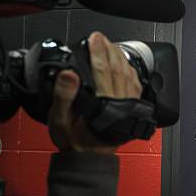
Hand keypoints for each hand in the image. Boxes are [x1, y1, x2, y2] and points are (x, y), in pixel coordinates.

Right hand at [48, 32, 141, 153]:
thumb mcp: (60, 120)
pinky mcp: (132, 108)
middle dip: (109, 50)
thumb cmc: (75, 140)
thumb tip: (69, 74)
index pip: (103, 71)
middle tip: (101, 37)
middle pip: (118, 69)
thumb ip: (64, 96)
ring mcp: (129, 106)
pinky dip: (131, 71)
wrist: (90, 158)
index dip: (98, 52)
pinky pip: (136, 85)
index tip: (94, 38)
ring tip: (111, 45)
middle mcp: (120, 104)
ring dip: (121, 58)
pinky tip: (125, 64)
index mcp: (103, 105)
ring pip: (129, 75)